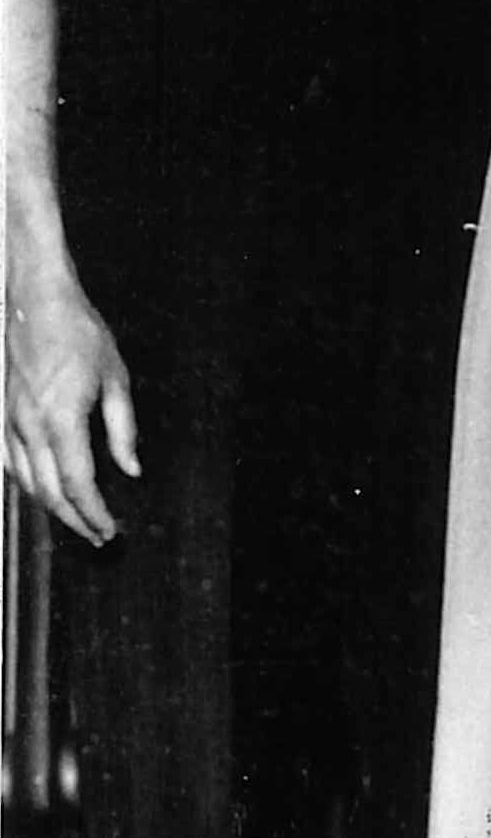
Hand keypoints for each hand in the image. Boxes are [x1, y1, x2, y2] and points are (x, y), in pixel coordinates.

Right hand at [5, 272, 138, 544]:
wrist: (35, 301)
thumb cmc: (80, 333)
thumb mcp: (115, 378)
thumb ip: (123, 429)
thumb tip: (131, 470)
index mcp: (63, 419)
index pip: (78, 484)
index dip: (94, 513)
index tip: (110, 529)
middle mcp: (30, 426)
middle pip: (49, 492)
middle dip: (76, 520)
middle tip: (98, 535)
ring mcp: (10, 421)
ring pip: (26, 482)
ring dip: (51, 507)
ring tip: (76, 519)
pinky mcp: (1, 414)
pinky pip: (9, 462)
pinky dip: (27, 484)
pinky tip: (41, 490)